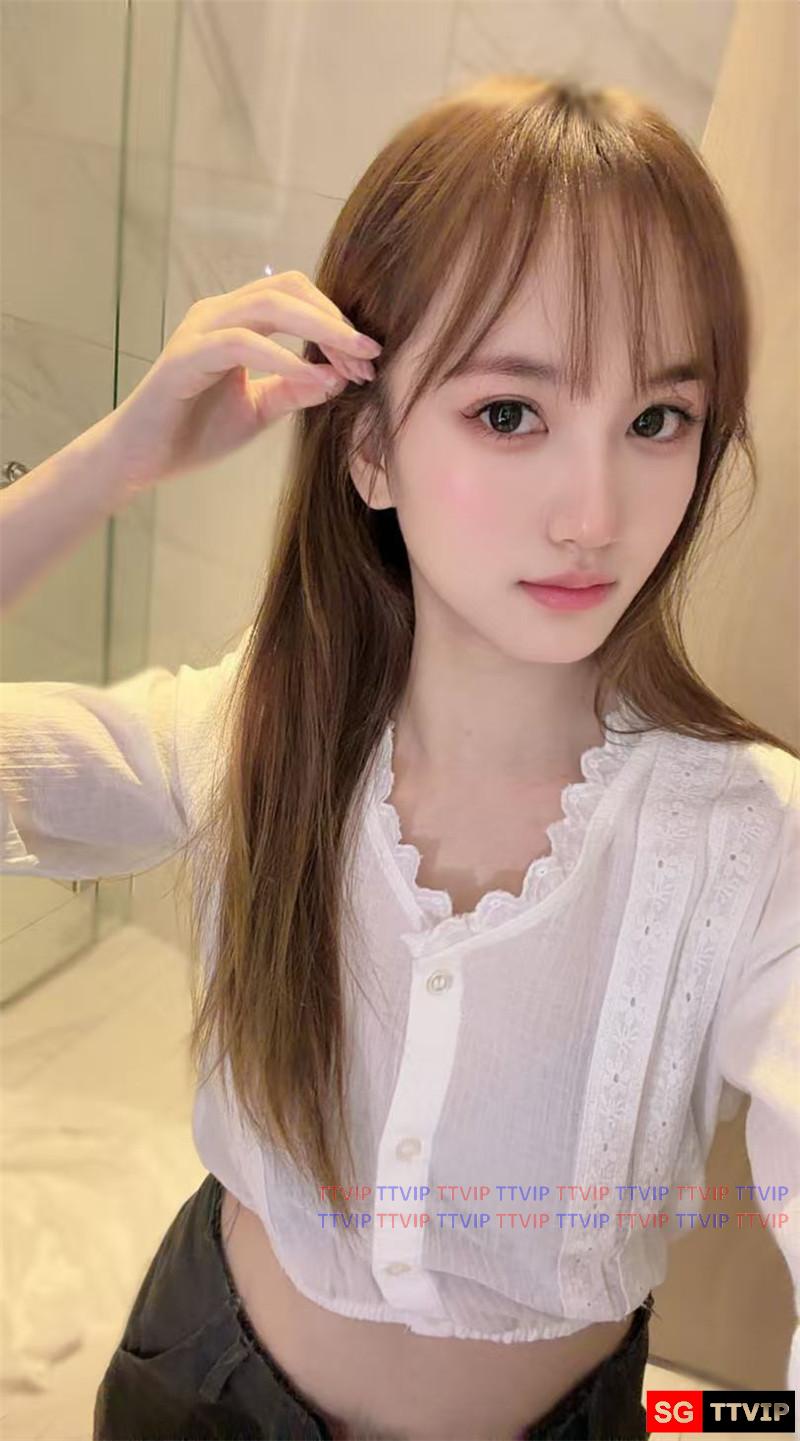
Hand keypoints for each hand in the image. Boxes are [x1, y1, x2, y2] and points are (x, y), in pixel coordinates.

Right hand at [103, 270, 382, 493]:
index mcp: (237, 320)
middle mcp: (217, 313)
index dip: (337, 321)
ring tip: (350, 363)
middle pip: (289, 289)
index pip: (297, 296)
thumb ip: (295, 389)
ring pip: (268, 306)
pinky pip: (241, 343)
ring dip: (318, 331)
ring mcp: (200, 330)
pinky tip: (313, 380)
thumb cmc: (196, 432)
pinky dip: (282, 358)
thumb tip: (339, 376)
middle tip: (370, 356)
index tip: (369, 359)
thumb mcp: (261, 409)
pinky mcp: (185, 357)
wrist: (142, 459)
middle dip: (336, 322)